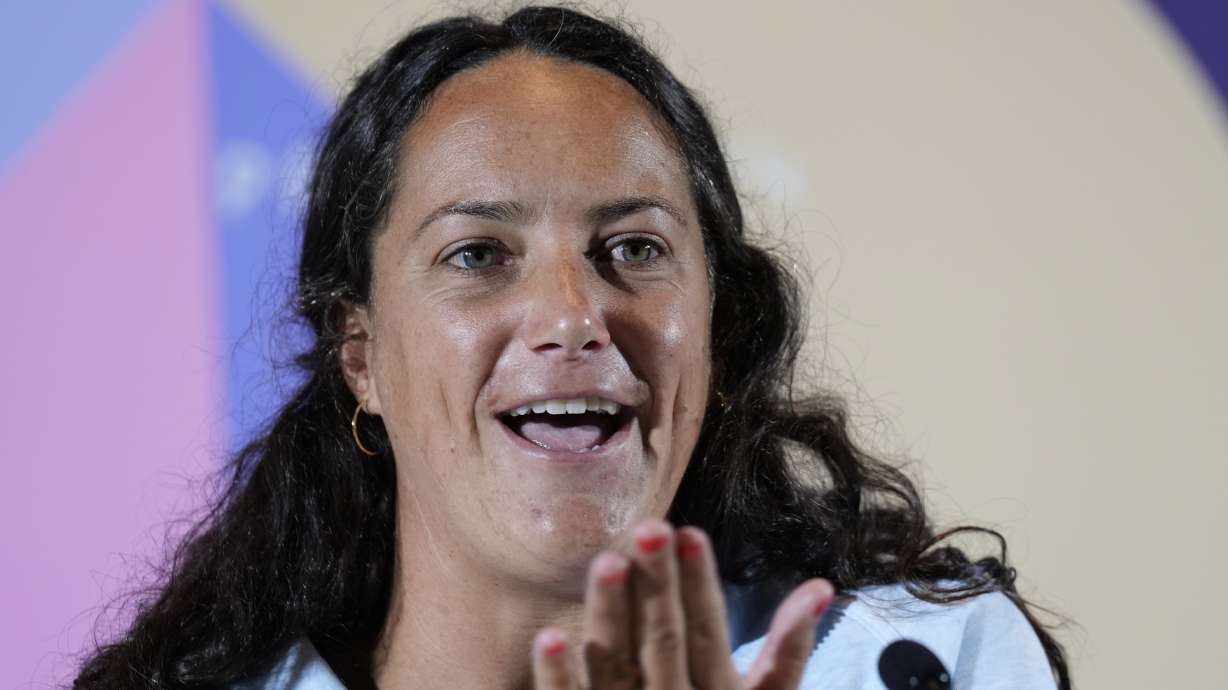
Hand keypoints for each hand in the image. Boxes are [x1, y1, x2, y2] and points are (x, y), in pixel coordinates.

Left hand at [531, 519, 834, 689]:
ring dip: (610, 615)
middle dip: (658, 585)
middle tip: (650, 528)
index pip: (706, 631)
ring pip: (615, 663)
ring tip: (608, 562)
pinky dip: (558, 676)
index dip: (700, 584)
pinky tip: (549, 636)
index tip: (690, 532)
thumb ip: (788, 651)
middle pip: (663, 639)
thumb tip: (820, 586)